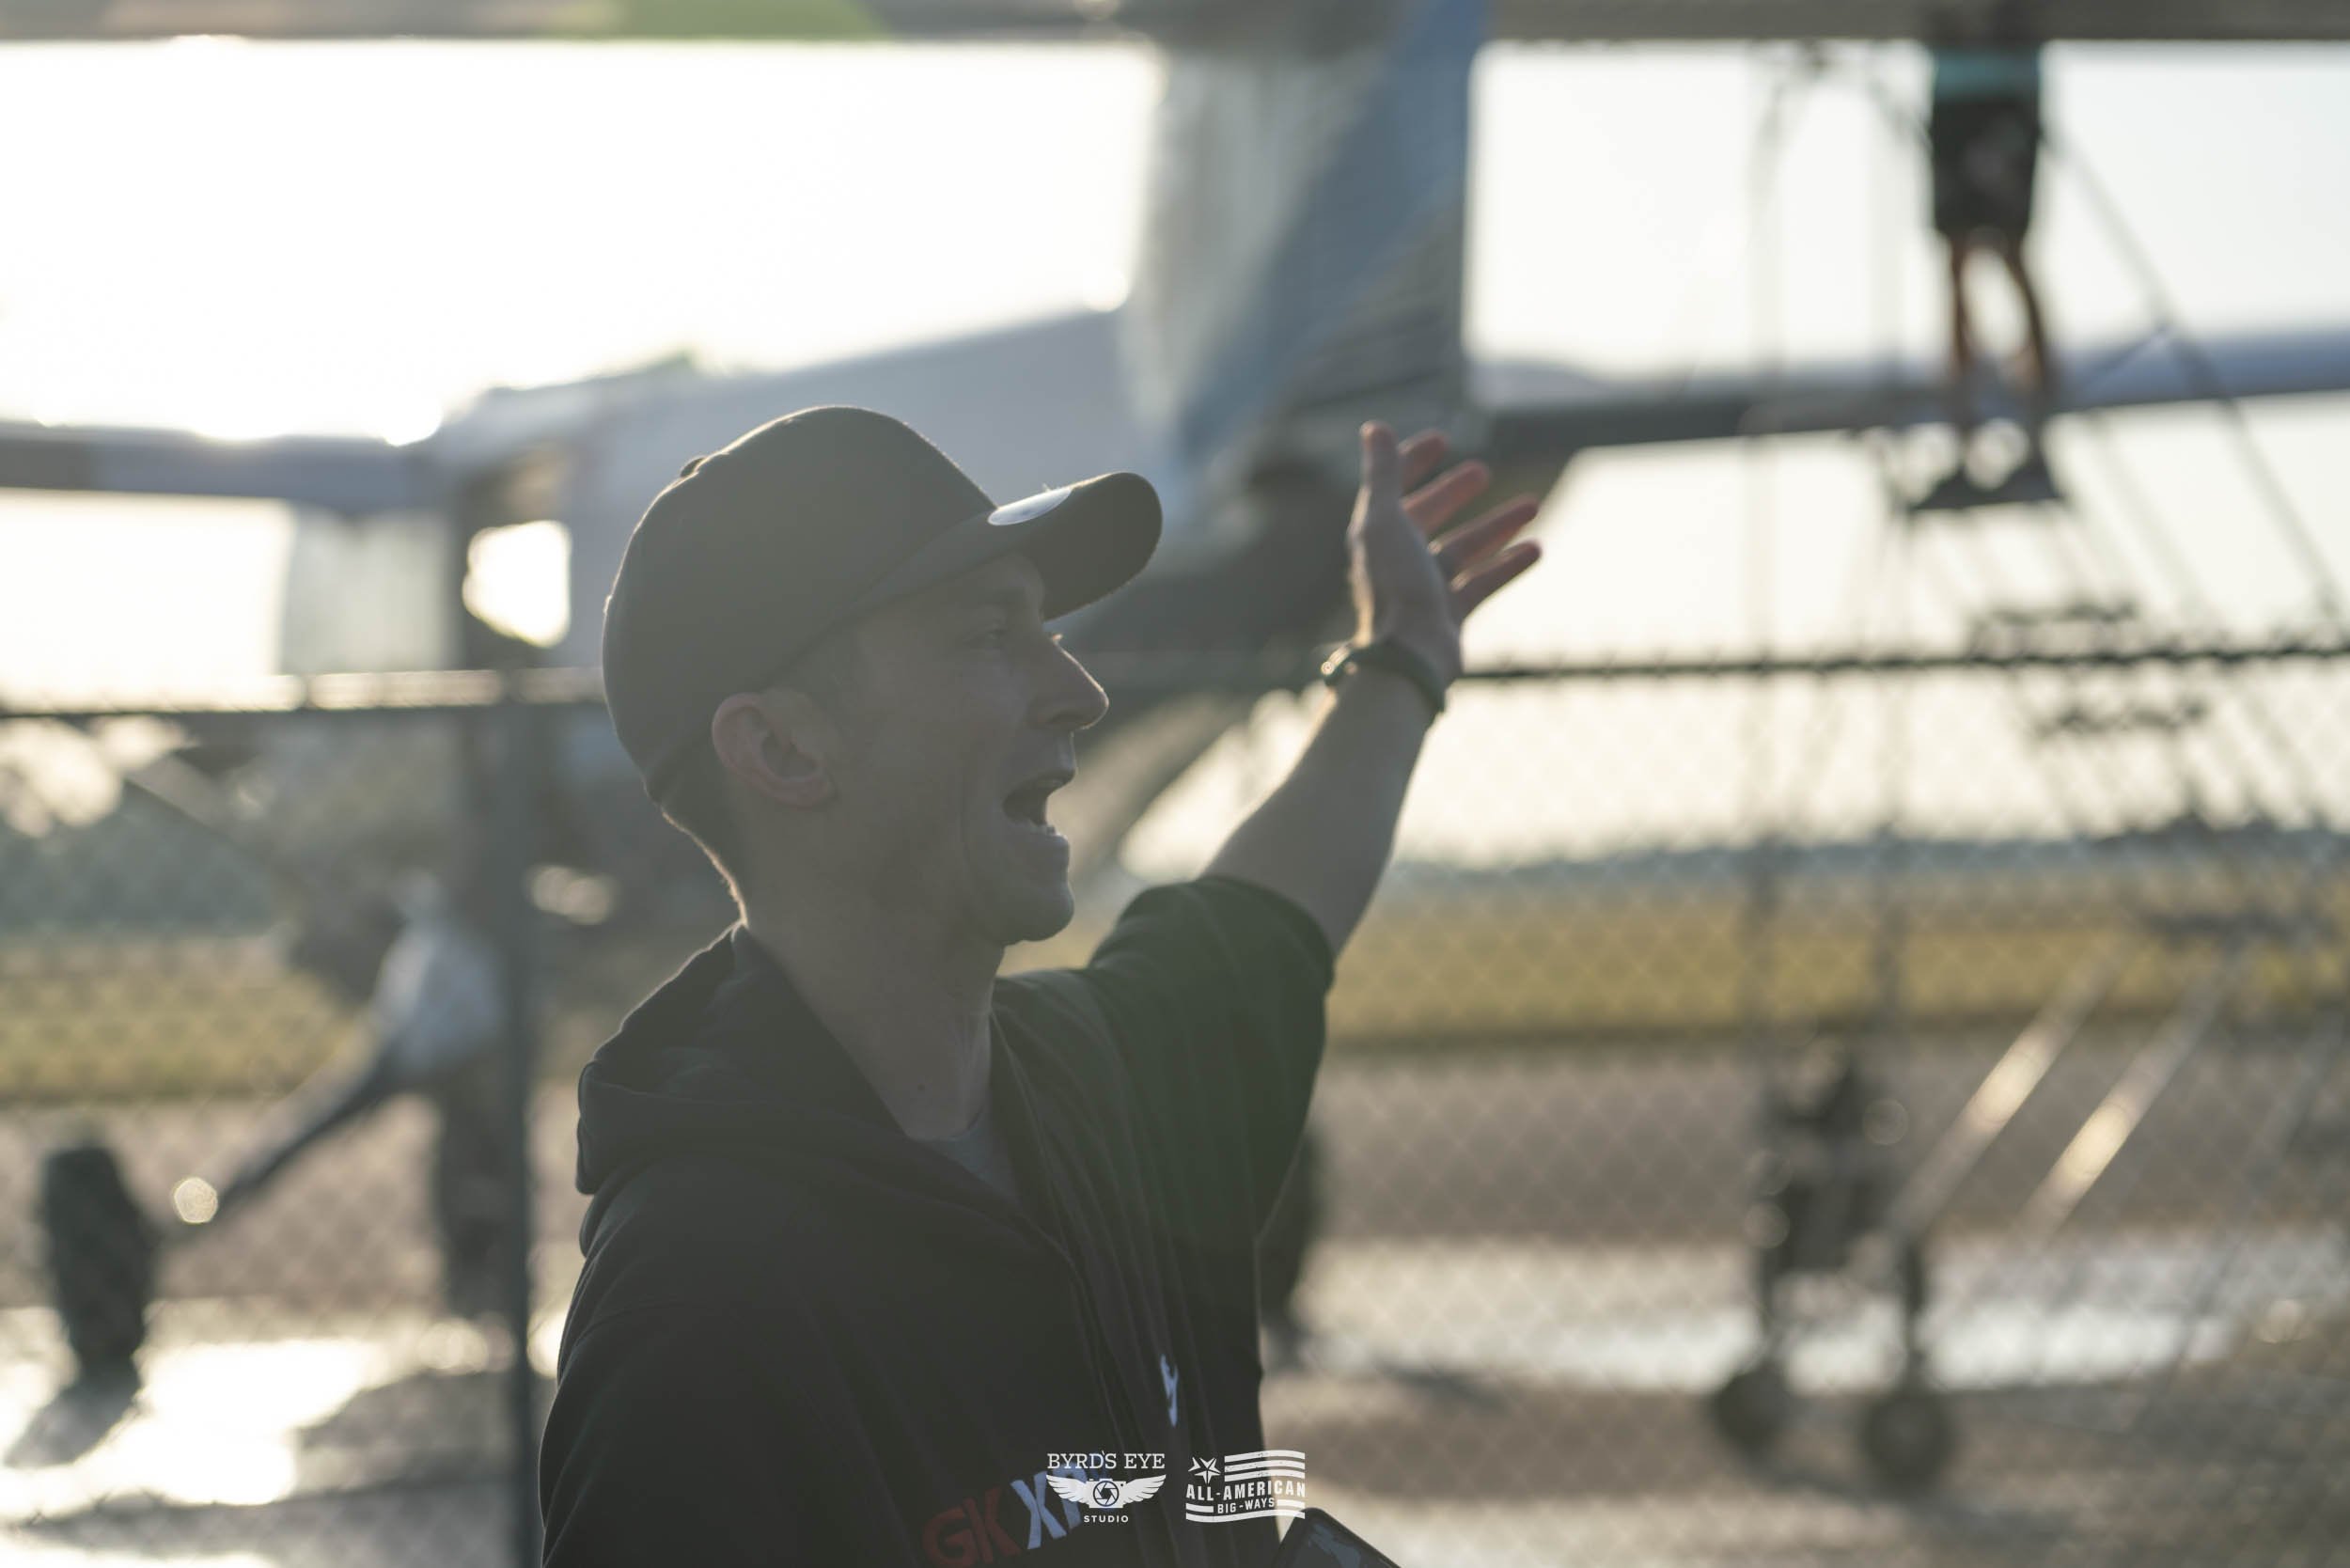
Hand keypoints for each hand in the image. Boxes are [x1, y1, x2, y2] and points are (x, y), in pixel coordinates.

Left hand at [1347, 422, 1543, 684]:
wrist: (1410, 656)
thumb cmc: (1395, 586)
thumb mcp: (1386, 521)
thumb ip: (1382, 475)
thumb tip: (1374, 427)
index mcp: (1376, 536)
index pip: (1392, 489)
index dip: (1413, 462)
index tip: (1443, 440)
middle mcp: (1397, 561)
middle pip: (1427, 519)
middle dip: (1454, 493)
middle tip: (1482, 472)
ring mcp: (1424, 590)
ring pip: (1463, 549)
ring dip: (1495, 526)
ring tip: (1532, 504)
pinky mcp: (1450, 615)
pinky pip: (1482, 584)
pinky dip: (1508, 565)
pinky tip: (1536, 549)